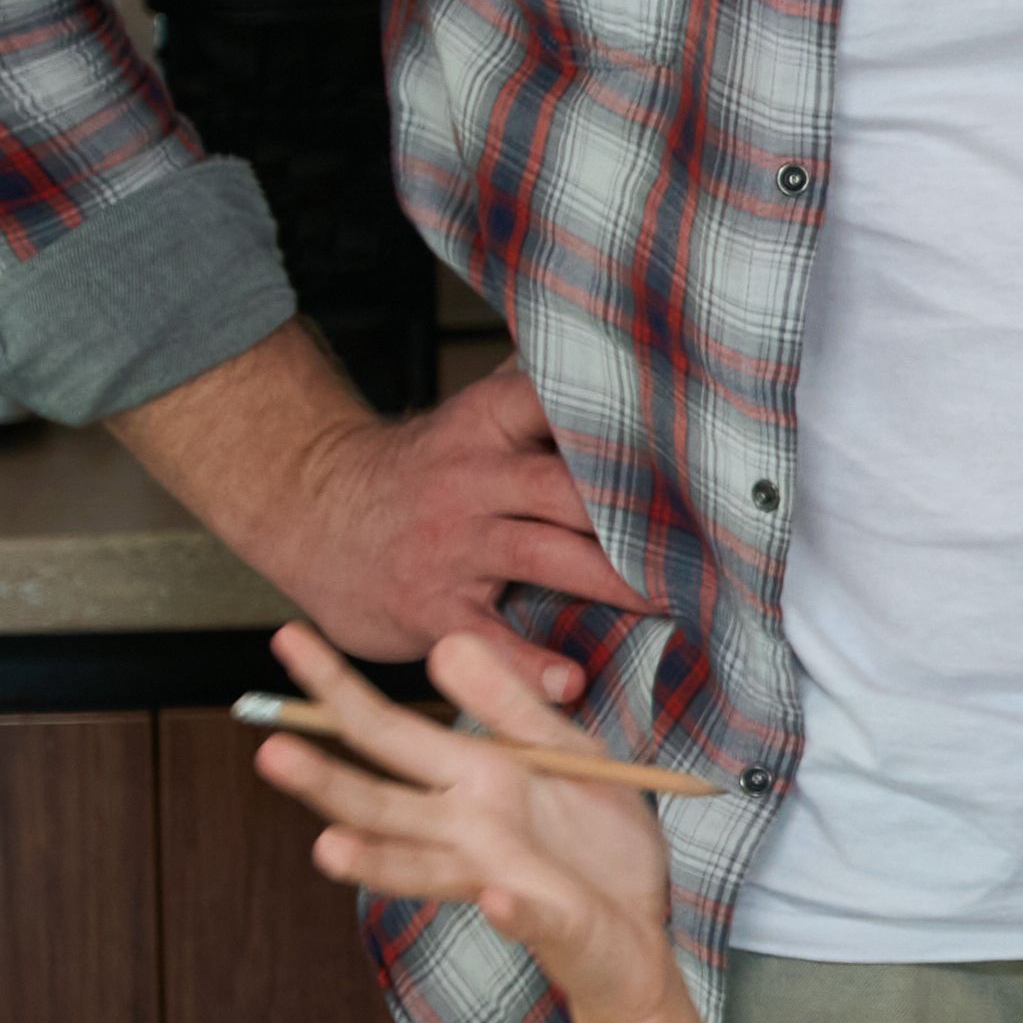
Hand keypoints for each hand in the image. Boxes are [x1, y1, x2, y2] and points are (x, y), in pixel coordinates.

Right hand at [129, 333, 647, 695]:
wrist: (309, 513)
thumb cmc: (418, 472)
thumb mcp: (470, 420)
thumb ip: (535, 394)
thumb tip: (620, 343)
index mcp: (485, 426)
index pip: (555, 404)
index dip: (620, 418)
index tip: (690, 437)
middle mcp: (472, 480)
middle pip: (566, 488)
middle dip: (639, 512)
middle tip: (713, 537)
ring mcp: (452, 545)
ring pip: (544, 555)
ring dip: (613, 581)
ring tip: (672, 600)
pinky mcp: (433, 608)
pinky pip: (486, 636)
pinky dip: (527, 662)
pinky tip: (570, 679)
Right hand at [244, 623, 686, 1022]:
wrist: (645, 923)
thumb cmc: (596, 840)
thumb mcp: (563, 752)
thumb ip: (508, 705)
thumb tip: (444, 644)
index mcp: (470, 781)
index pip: (387, 732)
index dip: (338, 688)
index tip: (288, 638)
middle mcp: (467, 834)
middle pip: (382, 806)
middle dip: (327, 783)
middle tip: (270, 752)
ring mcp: (502, 881)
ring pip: (426, 871)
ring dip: (379, 862)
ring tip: (329, 848)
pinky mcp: (553, 922)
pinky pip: (530, 915)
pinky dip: (513, 910)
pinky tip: (496, 897)